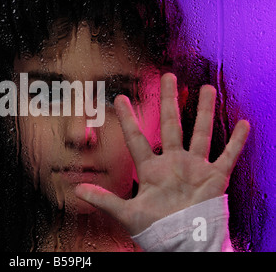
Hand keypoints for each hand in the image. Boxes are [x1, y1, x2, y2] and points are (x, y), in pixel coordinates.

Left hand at [75, 73, 249, 235]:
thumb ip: (104, 200)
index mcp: (151, 170)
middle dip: (169, 101)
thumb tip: (77, 190)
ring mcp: (195, 169)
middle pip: (170, 125)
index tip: (119, 99)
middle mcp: (173, 163)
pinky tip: (243, 124)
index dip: (127, 119)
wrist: (181, 244)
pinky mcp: (215, 178)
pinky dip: (236, 141)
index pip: (136, 138)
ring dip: (205, 111)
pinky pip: (228, 155)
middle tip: (168, 77)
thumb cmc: (155, 230)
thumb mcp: (126, 213)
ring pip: (201, 133)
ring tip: (208, 89)